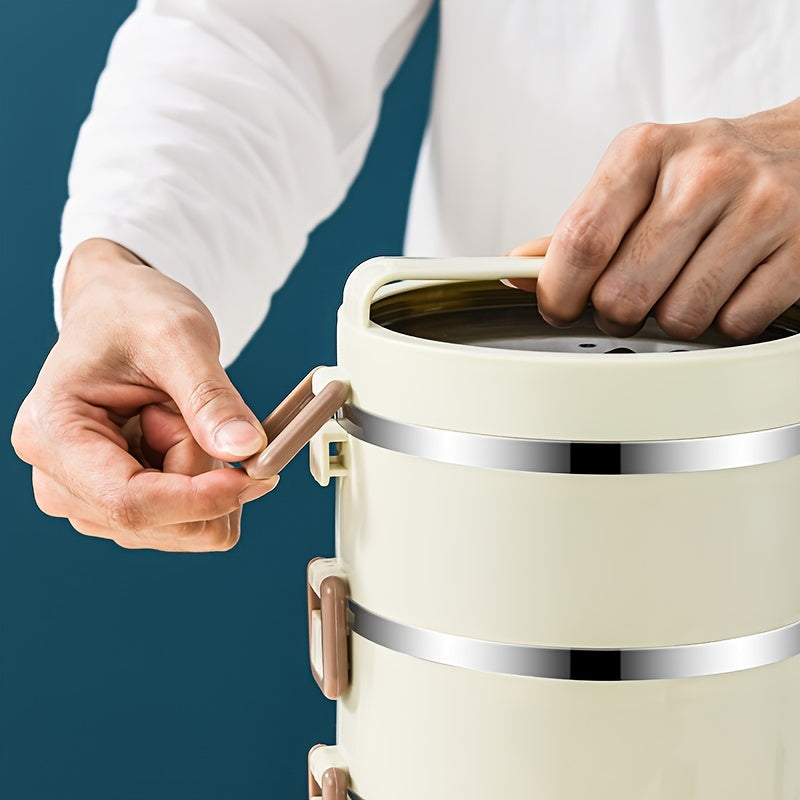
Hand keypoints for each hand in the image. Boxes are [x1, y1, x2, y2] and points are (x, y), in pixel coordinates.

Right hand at [11, 239, 275, 551]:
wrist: (119, 311)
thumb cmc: (133, 314)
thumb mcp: (178, 337)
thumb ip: (211, 398)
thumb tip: (247, 449)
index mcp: (53, 433)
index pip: (129, 502)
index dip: (199, 500)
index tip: (256, 477)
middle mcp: (57, 479)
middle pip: (157, 519)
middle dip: (201, 476)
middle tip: (192, 411)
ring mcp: (85, 498)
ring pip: (175, 526)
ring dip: (201, 477)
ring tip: (175, 415)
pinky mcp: (113, 505)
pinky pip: (182, 519)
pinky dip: (200, 483)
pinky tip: (179, 436)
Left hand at [509, 99, 799, 339]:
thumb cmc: (705, 172)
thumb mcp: (636, 179)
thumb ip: (580, 227)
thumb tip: (518, 269)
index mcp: (645, 151)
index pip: (581, 240)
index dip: (558, 293)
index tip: (559, 309)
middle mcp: (703, 172)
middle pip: (623, 292)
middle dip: (615, 315)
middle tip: (626, 303)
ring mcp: (759, 208)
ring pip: (679, 317)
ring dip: (671, 321)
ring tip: (682, 287)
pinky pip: (735, 325)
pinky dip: (723, 323)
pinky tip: (727, 288)